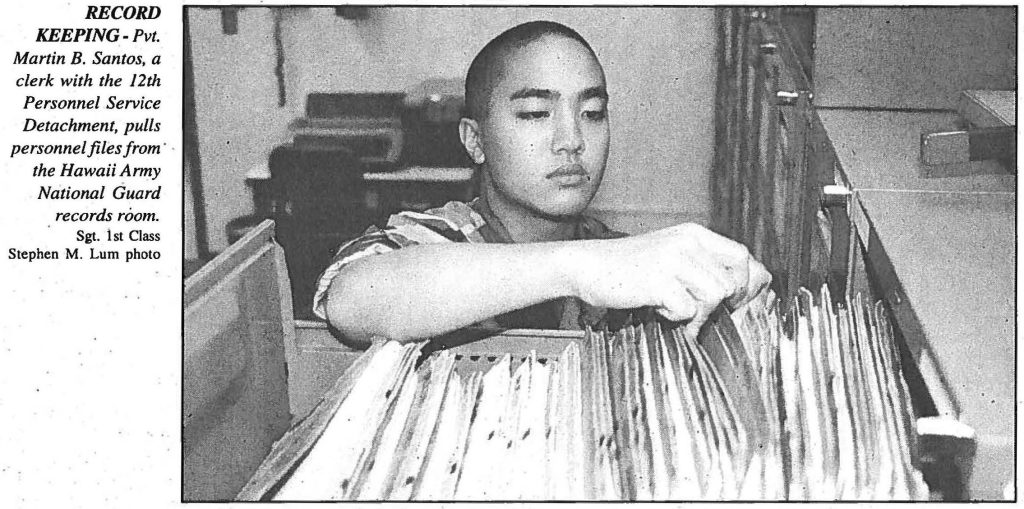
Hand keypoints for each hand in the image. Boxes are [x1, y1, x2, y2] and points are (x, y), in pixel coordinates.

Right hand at [570, 223, 770, 336]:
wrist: (587, 266)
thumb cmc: (630, 267)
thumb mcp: (674, 256)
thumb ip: (708, 266)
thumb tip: (756, 284)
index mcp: (695, 234)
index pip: (742, 257)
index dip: (745, 284)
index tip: (732, 301)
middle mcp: (687, 242)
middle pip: (732, 282)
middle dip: (720, 304)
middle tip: (697, 309)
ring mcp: (672, 260)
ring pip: (714, 296)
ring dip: (696, 311)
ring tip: (672, 306)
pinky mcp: (657, 280)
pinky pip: (686, 309)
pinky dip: (674, 317)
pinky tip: (657, 307)